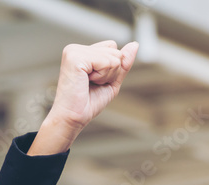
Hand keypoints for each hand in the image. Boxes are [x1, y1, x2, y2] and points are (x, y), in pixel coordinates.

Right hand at [30, 40, 138, 154]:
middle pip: (116, 52)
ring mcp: (74, 50)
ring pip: (113, 58)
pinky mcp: (75, 57)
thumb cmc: (89, 102)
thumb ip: (123, 63)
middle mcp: (77, 48)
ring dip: (106, 76)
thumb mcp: (113, 80)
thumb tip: (134, 44)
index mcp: (83, 51)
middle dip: (112, 73)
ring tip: (89, 84)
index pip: (114, 48)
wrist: (74, 117)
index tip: (97, 81)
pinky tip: (87, 82)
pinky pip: (106, 62)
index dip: (113, 69)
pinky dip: (102, 77)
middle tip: (93, 84)